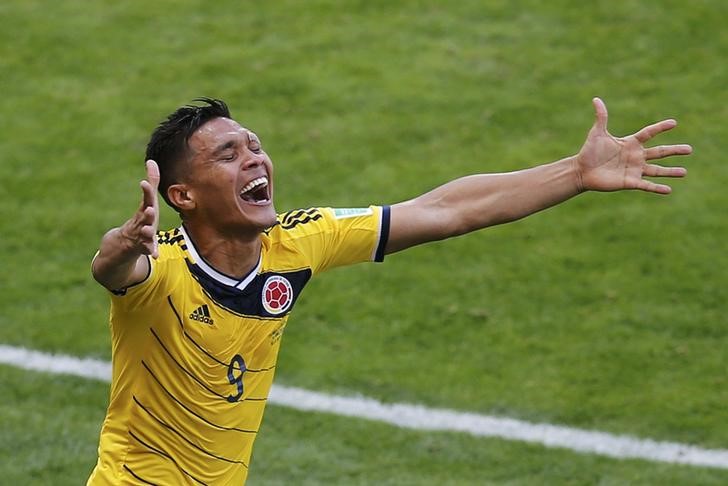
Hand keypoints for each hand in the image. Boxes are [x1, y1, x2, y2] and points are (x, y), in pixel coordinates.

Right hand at [119, 160, 159, 257]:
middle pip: (144, 217)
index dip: (146, 192)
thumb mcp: (148, 202)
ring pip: (144, 234)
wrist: (123, 245)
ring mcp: (140, 236)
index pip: (146, 200)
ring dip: (147, 232)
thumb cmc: (141, 219)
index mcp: (144, 211)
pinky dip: (151, 251)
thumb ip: (152, 183)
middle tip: (150, 209)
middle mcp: (141, 222)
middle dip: (147, 213)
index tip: (144, 183)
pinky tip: (155, 254)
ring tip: (149, 230)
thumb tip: (152, 160)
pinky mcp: (143, 248)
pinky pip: (147, 250)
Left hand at [576, 98, 690, 193]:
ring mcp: (634, 170)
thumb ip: (601, 117)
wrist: (582, 171)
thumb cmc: (589, 152)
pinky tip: (668, 190)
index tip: (674, 123)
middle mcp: (636, 156)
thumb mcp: (597, 133)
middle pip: (659, 152)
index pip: (649, 133)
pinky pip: (646, 186)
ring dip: (670, 171)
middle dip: (674, 151)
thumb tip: (596, 99)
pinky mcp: (629, 182)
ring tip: (684, 172)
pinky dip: (657, 188)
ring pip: (657, 170)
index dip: (660, 128)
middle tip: (690, 149)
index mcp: (630, 143)